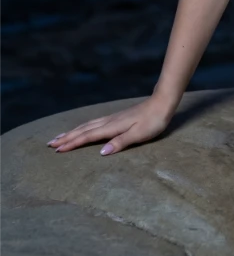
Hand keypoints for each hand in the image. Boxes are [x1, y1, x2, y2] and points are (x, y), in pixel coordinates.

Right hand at [46, 95, 174, 154]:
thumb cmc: (153, 121)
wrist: (162, 103)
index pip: (87, 136)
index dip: (72, 144)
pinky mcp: (116, 117)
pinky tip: (82, 128)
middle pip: (82, 130)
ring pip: (86, 125)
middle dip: (66, 137)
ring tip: (60, 136)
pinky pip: (93, 123)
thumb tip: (101, 152)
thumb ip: (120, 142)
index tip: (57, 150)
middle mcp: (108, 121)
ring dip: (72, 131)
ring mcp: (111, 118)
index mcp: (112, 127)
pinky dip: (83, 127)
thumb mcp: (139, 134)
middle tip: (49, 144)